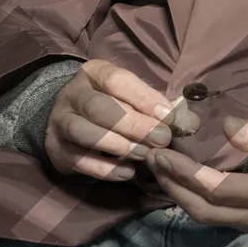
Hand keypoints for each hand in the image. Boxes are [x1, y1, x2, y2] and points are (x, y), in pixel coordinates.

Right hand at [45, 58, 189, 180]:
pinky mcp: (57, 150)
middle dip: (132, 124)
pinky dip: (105, 169)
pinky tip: (127, 172)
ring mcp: (60, 123)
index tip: (168, 116)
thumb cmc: (111, 106)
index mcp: (94, 74)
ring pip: (82, 132)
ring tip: (143, 155)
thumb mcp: (132, 98)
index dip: (143, 98)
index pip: (116, 80)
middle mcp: (72, 95)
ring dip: (117, 145)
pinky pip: (79, 160)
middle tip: (161, 139)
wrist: (69, 122)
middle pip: (97, 107)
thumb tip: (191, 123)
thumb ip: (160, 108)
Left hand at [145, 116, 247, 226]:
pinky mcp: (238, 224)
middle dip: (173, 185)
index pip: (220, 189)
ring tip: (156, 167)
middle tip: (152, 159)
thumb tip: (226, 127)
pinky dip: (185, 198)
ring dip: (175, 193)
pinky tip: (171, 179)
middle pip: (204, 209)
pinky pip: (206, 215)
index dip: (189, 174)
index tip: (165, 154)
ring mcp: (246, 224)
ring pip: (202, 216)